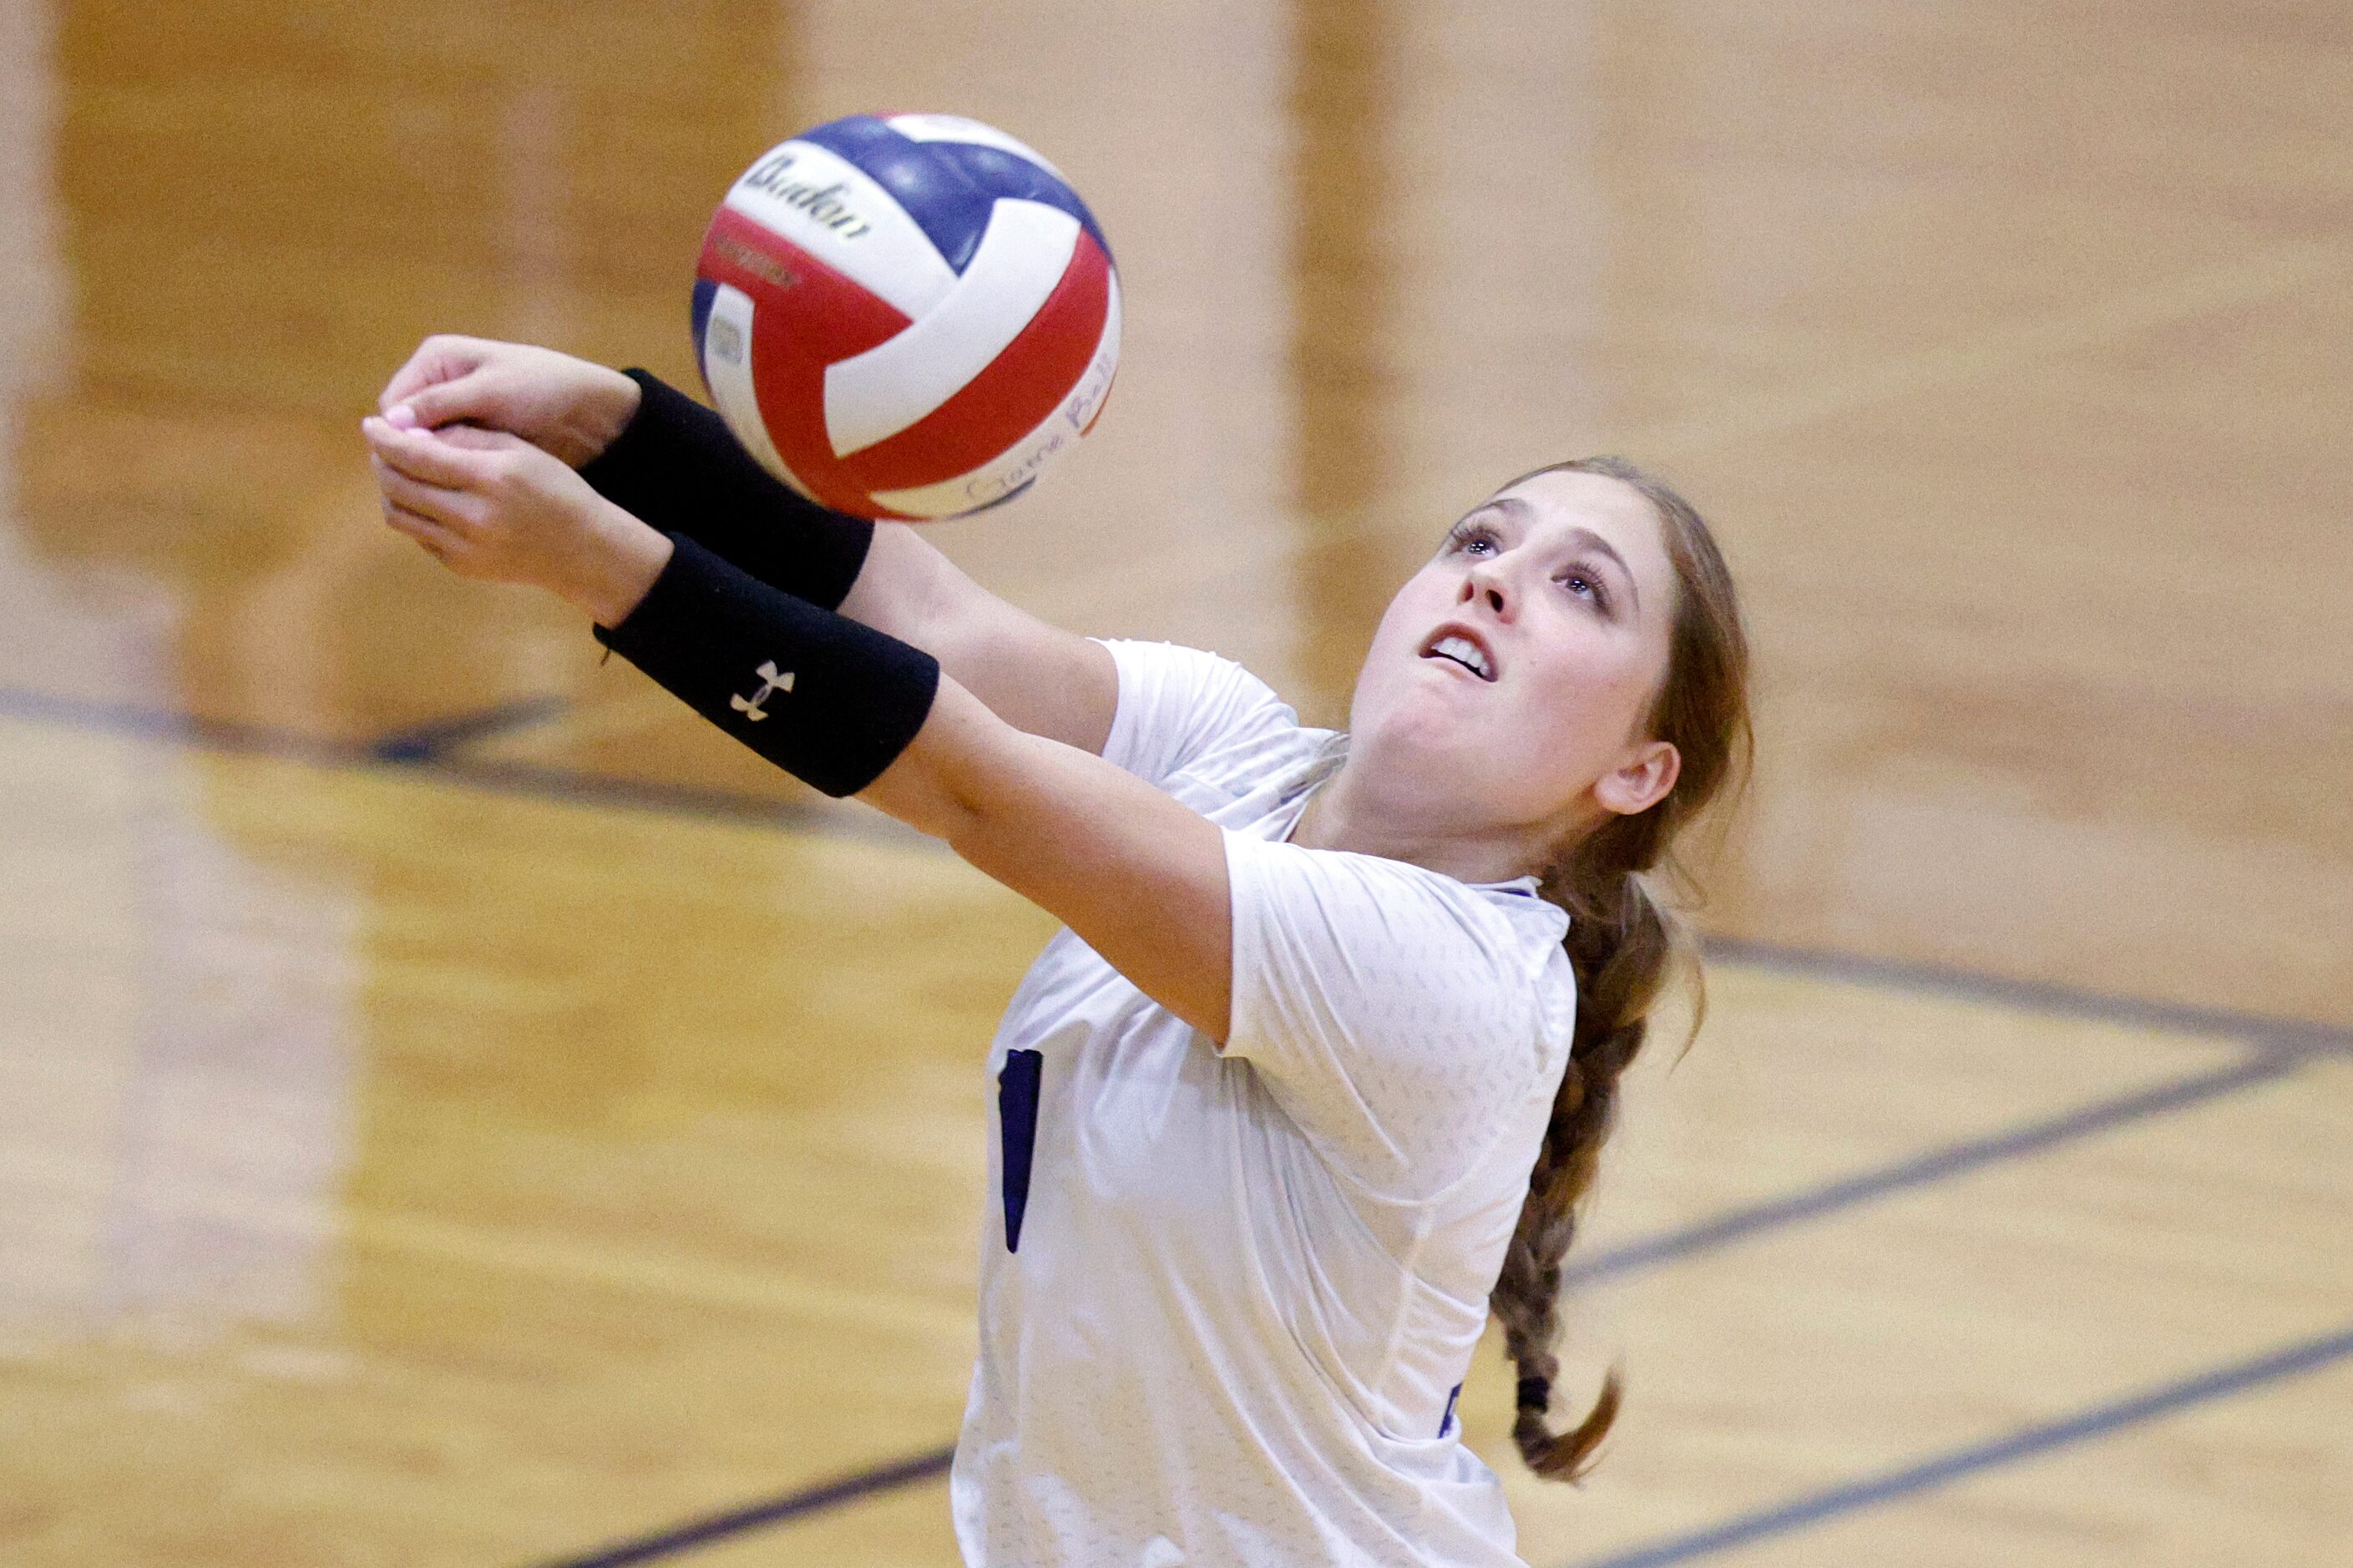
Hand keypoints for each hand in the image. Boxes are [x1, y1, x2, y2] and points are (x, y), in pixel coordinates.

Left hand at [363, 417, 672, 625]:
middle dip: (381, 460)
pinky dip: (412, 512)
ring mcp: (465, 547)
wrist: (582, 550)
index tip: (371, 424)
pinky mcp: (462, 566)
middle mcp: (473, 517)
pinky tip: (426, 498)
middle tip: (381, 445)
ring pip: (398, 514)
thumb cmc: (554, 489)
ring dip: (389, 489)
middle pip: (397, 485)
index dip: (385, 438)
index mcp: (490, 479)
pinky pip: (418, 534)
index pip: (415, 455)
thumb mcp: (519, 450)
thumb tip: (410, 433)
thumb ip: (464, 438)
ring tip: (399, 471)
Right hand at [377, 335, 642, 466]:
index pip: (394, 402)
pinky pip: (445, 458)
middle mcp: (437, 384)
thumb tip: (392, 421)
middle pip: (404, 427)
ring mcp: (453, 413)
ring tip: (447, 488)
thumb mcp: (492, 391)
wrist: (590, 411)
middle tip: (432, 481)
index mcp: (436, 360)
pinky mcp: (470, 437)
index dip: (398, 434)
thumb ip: (442, 403)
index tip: (415, 462)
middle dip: (413, 452)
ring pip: (423, 446)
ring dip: (431, 466)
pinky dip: (449, 472)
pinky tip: (458, 490)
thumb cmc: (544, 388)